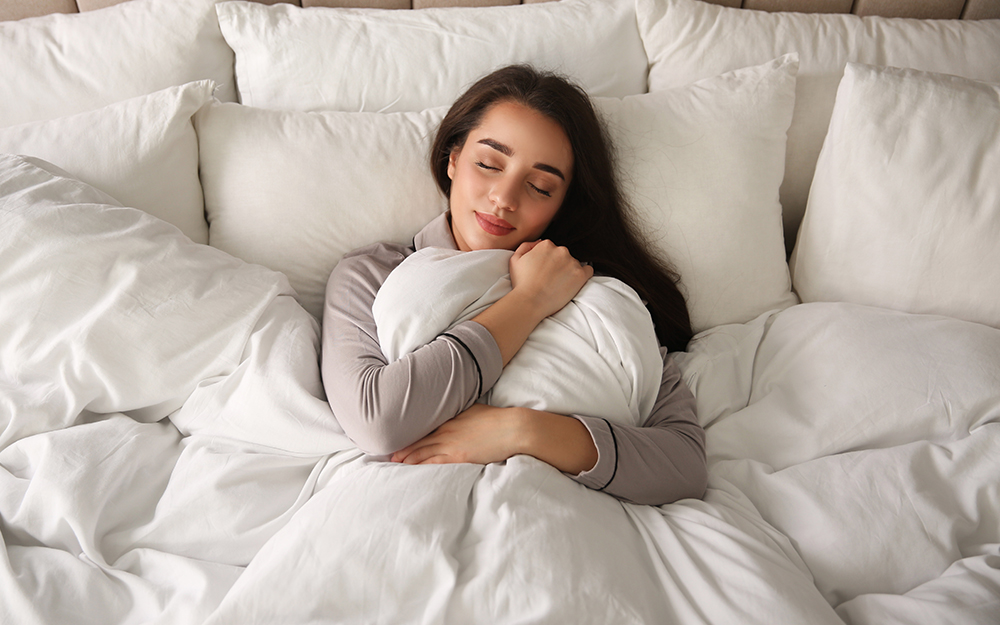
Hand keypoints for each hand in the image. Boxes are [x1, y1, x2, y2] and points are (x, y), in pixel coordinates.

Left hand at [390, 403, 523, 465]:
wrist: (512, 428)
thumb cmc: (498, 420)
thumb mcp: (475, 410)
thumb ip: (462, 414)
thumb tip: (457, 416)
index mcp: (450, 419)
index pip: (424, 428)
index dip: (410, 435)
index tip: (399, 438)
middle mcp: (446, 430)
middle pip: (419, 441)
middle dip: (404, 449)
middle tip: (390, 456)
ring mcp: (451, 443)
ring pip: (423, 452)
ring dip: (408, 459)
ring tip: (396, 464)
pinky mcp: (458, 456)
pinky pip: (434, 463)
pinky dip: (422, 466)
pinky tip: (413, 471)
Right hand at [509, 240, 593, 318]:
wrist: (530, 301)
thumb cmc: (521, 283)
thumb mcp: (515, 259)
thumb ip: (526, 246)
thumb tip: (539, 242)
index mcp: (546, 245)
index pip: (551, 249)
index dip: (547, 261)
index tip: (544, 271)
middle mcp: (561, 250)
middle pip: (563, 255)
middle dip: (558, 265)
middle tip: (551, 279)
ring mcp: (572, 262)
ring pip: (574, 263)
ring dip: (568, 271)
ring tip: (558, 284)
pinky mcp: (580, 275)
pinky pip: (588, 271)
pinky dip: (583, 275)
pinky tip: (574, 282)